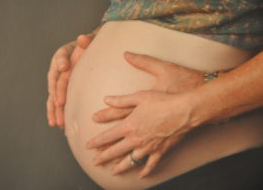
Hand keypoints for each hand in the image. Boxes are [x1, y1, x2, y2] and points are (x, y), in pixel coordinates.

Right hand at [46, 34, 94, 127]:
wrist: (87, 55)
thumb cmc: (89, 48)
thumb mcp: (89, 42)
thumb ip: (86, 41)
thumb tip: (82, 38)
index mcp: (63, 54)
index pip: (60, 57)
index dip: (61, 61)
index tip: (64, 67)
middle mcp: (58, 69)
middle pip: (55, 81)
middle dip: (57, 93)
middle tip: (59, 103)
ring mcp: (59, 82)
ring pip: (53, 96)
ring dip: (54, 110)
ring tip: (56, 122)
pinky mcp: (62, 92)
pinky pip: (57, 103)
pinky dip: (57, 113)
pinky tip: (59, 125)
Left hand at [87, 52, 204, 176]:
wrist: (184, 111)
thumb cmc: (162, 101)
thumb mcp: (139, 97)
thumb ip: (121, 100)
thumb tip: (106, 99)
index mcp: (129, 126)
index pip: (107, 137)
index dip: (96, 142)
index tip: (88, 147)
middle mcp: (136, 139)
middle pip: (115, 151)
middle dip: (103, 157)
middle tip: (95, 162)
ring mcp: (148, 147)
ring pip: (130, 161)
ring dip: (120, 166)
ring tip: (113, 171)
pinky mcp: (160, 150)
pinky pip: (151, 164)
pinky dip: (145, 170)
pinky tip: (141, 175)